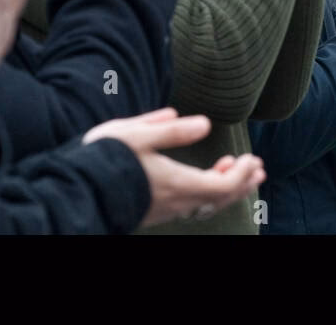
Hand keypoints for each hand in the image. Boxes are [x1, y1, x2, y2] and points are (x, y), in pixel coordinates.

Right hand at [83, 108, 265, 227]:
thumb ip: (172, 130)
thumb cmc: (106, 158)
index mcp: (177, 183)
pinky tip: (202, 179)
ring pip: (205, 203)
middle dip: (242, 183)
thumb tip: (204, 124)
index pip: (223, 185)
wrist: (76, 188)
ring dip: (225, 187)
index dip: (243, 174)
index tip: (254, 159)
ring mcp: (164, 210)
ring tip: (236, 171)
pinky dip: (206, 192)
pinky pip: (191, 205)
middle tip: (258, 170)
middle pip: (219, 199)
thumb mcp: (138, 134)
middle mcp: (175, 202)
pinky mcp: (153, 211)